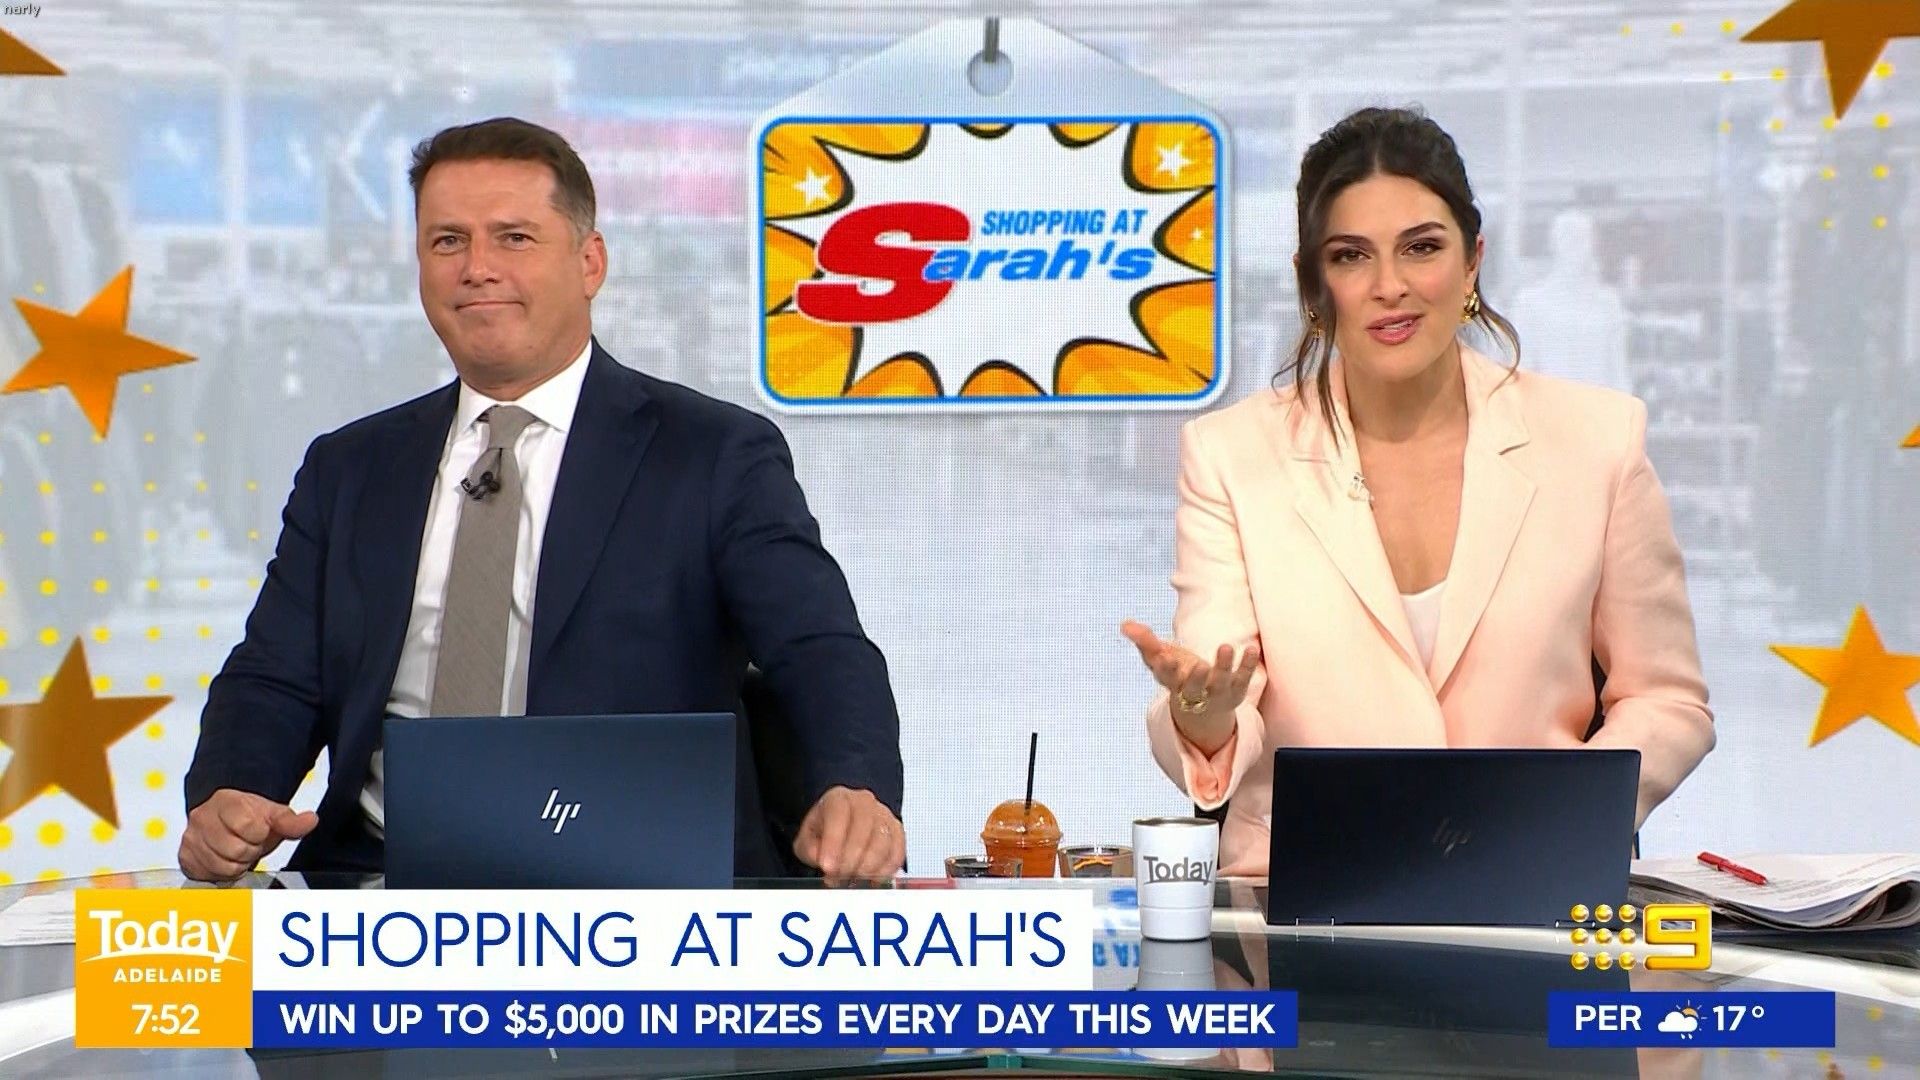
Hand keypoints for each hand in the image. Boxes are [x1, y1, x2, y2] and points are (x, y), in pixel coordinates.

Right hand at [178, 788, 317, 882]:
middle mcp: (202, 819)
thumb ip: (291, 821)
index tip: (259, 830)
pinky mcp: (185, 857)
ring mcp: (191, 839)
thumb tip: (311, 820)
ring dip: (237, 863)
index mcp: (226, 802)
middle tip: (249, 842)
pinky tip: (225, 859)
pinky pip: (209, 875)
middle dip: (249, 850)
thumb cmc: (249, 815)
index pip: (248, 826)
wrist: (223, 815)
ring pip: (223, 866)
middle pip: (236, 850)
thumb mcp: (273, 814)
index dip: (260, 832)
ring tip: (238, 849)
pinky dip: (221, 872)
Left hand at [793, 786, 903, 884]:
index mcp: (839, 799)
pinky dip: (885, 871)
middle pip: (863, 828)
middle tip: (838, 878)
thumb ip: (809, 848)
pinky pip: (897, 853)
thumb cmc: (824, 833)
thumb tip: (820, 858)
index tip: (827, 866)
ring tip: (851, 881)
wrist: (842, 829)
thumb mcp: (807, 839)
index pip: (838, 815)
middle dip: (850, 859)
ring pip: (882, 842)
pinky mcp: (897, 833)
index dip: (833, 842)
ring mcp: (884, 816)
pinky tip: (870, 880)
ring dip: (867, 868)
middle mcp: (864, 803)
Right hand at [1121, 620, 1260, 754]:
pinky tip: (1252, 648)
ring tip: (1225, 646)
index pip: (1167, 678)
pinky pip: (1243, 678)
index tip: (1163, 657)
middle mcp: (1194, 691)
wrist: (1203, 710)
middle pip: (1194, 687)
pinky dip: (1247, 665)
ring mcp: (1216, 693)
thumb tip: (1124, 624)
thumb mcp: (1160, 660)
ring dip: (1223, 666)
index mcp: (1173, 683)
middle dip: (1197, 678)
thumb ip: (1144, 642)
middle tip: (1200, 666)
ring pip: (1220, 682)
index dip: (1166, 669)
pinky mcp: (1236, 691)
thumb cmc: (1178, 677)